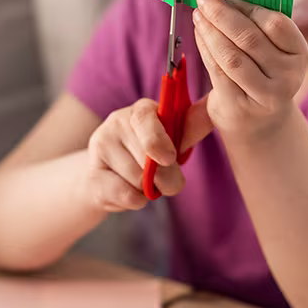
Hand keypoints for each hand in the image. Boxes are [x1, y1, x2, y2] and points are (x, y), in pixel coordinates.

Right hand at [84, 98, 214, 211]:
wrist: (112, 176)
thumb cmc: (153, 152)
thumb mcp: (173, 137)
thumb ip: (193, 125)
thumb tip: (216, 107)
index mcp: (142, 110)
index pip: (144, 119)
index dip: (157, 140)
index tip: (169, 158)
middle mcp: (117, 122)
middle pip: (147, 159)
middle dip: (165, 177)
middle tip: (166, 178)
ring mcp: (100, 147)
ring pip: (138, 179)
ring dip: (149, 189)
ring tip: (143, 179)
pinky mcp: (92, 175)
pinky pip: (125, 195)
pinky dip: (136, 200)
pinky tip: (130, 190)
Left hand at [192, 0, 307, 138]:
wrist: (260, 122)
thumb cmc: (263, 74)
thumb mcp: (272, 52)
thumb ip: (259, 27)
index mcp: (299, 53)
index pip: (276, 24)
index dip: (249, 8)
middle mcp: (288, 76)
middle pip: (250, 39)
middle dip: (223, 15)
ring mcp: (266, 95)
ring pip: (231, 56)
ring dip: (210, 31)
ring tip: (198, 15)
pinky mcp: (241, 106)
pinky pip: (218, 72)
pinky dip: (205, 50)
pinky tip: (199, 35)